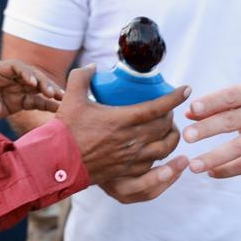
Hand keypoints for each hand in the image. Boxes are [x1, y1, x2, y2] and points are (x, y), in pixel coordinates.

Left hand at [0, 60, 64, 127]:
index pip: (16, 67)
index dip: (26, 73)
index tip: (33, 83)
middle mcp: (10, 77)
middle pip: (31, 76)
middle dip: (43, 83)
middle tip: (54, 93)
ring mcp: (16, 89)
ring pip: (37, 88)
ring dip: (49, 92)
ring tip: (63, 98)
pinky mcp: (18, 101)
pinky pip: (35, 101)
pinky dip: (46, 104)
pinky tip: (58, 108)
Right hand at [57, 65, 190, 199]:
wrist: (56, 160)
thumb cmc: (65, 129)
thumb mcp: (72, 96)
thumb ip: (82, 76)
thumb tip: (93, 67)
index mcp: (122, 119)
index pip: (157, 107)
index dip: (174, 98)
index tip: (185, 90)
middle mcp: (131, 140)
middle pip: (164, 128)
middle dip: (172, 116)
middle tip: (170, 109)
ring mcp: (130, 158)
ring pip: (164, 148)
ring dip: (172, 137)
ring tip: (170, 129)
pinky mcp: (126, 172)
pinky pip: (153, 165)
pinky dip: (161, 156)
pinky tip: (159, 149)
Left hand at [183, 83, 240, 178]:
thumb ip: (216, 103)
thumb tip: (188, 114)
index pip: (229, 97)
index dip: (211, 103)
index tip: (192, 108)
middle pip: (230, 122)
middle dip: (207, 129)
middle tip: (186, 136)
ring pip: (238, 149)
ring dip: (214, 158)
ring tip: (193, 165)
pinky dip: (228, 170)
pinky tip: (210, 172)